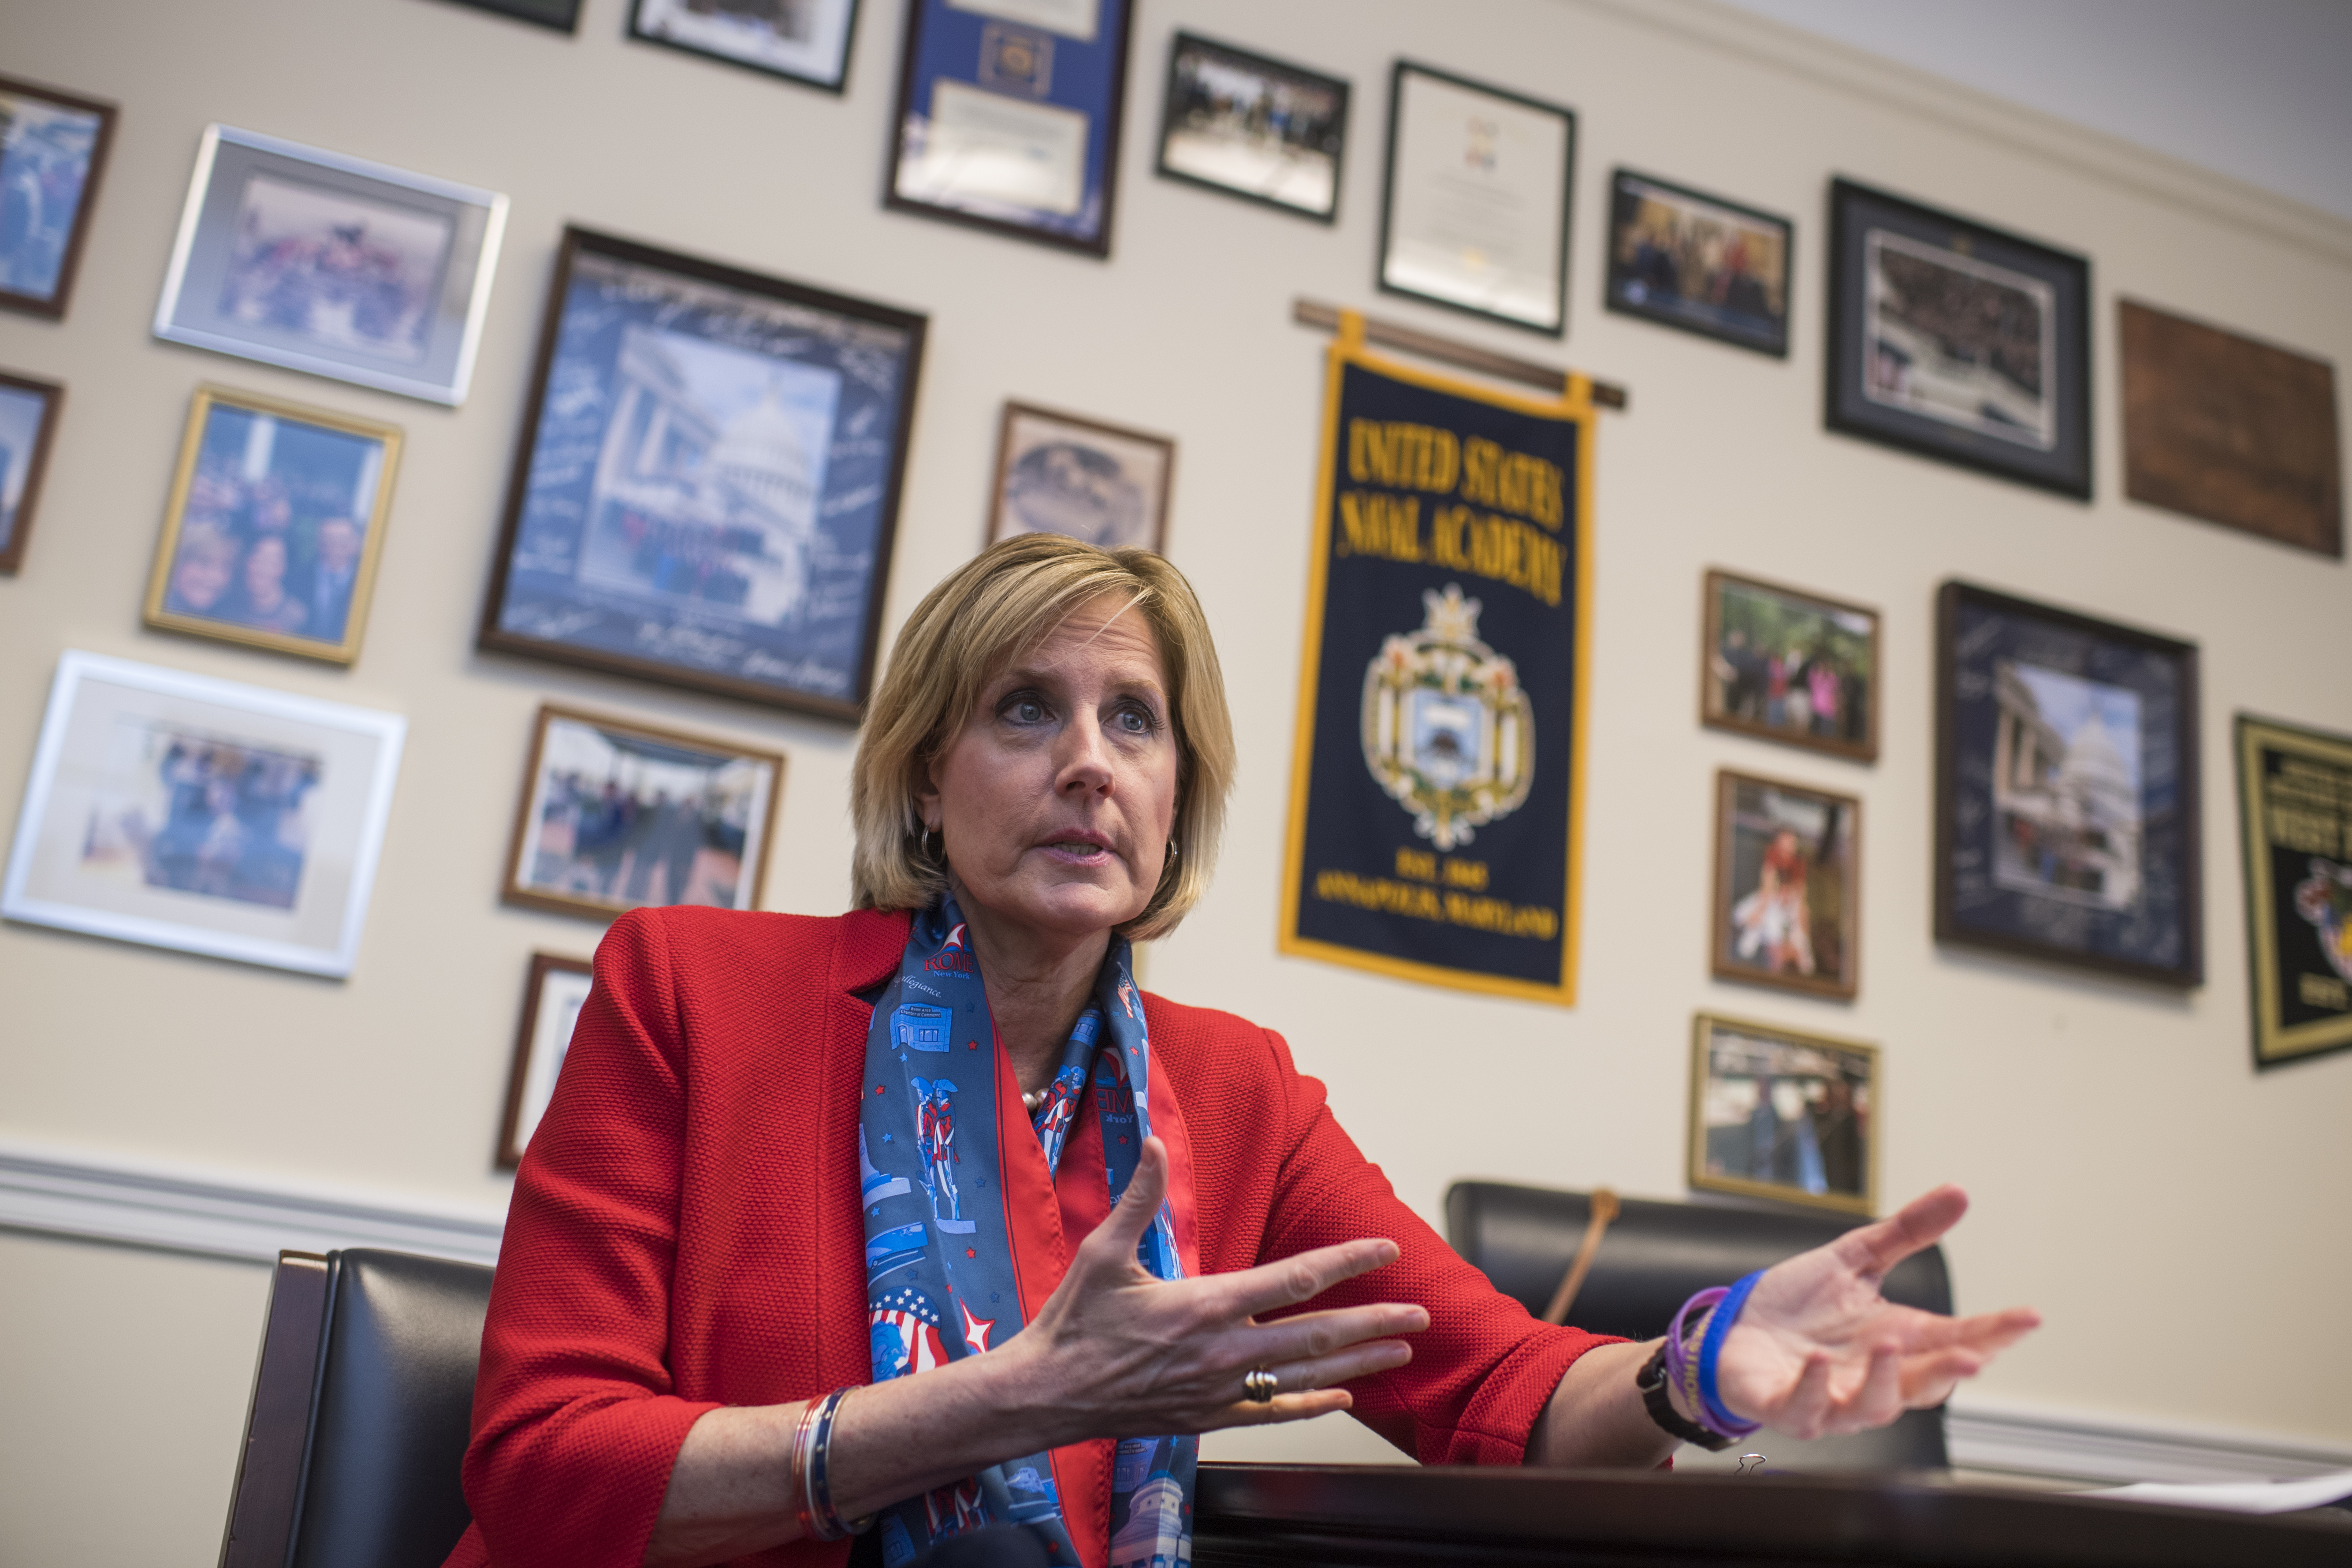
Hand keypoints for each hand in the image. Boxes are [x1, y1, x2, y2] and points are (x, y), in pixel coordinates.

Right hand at [999, 1137, 1427, 1443]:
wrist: (1046, 1395)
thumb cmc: (1073, 1323)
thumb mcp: (1102, 1253)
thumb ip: (1138, 1197)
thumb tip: (1152, 1141)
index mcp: (1204, 1304)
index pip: (1295, 1279)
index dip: (1346, 1261)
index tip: (1384, 1249)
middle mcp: (1222, 1351)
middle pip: (1317, 1335)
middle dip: (1375, 1323)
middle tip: (1420, 1315)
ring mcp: (1219, 1389)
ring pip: (1306, 1375)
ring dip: (1359, 1362)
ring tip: (1400, 1353)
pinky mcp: (1208, 1416)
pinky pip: (1274, 1411)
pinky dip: (1313, 1404)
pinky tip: (1343, 1397)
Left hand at [1712, 1186, 2039, 1439]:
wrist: (1733, 1328)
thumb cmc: (1797, 1304)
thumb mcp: (1853, 1260)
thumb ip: (1906, 1233)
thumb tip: (1958, 1193)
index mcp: (1896, 1341)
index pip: (1956, 1341)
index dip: (1995, 1333)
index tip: (2029, 1316)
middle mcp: (1872, 1377)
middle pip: (1925, 1385)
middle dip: (1950, 1371)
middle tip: (1975, 1354)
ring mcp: (1831, 1398)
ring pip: (1872, 1407)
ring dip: (1884, 1381)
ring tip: (1888, 1345)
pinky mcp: (1785, 1406)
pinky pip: (1807, 1409)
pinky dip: (1815, 1388)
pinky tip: (1819, 1362)